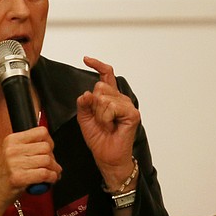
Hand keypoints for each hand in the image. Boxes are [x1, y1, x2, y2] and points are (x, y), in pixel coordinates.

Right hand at [0, 126, 61, 202]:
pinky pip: (44, 174)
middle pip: (46, 147)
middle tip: (52, 166)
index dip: (50, 142)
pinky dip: (52, 178)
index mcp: (11, 140)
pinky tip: (50, 180)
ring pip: (47, 160)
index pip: (41, 132)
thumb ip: (27, 147)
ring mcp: (14, 163)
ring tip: (52, 174)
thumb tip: (49, 146)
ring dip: (54, 169)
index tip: (49, 151)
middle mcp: (12, 150)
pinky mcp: (18, 178)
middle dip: (53, 158)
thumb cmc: (2, 176)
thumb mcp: (11, 154)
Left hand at [76, 56, 139, 184]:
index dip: (97, 65)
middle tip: (99, 119)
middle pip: (100, 86)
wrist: (107, 156)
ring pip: (104, 97)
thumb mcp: (84, 118)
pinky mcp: (132, 113)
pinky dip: (106, 118)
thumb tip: (86, 93)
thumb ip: (84, 103)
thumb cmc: (99, 138)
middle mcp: (120, 99)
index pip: (105, 75)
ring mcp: (127, 105)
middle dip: (94, 105)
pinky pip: (111, 106)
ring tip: (106, 125)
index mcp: (110, 97)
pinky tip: (111, 126)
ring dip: (99, 114)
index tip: (86, 59)